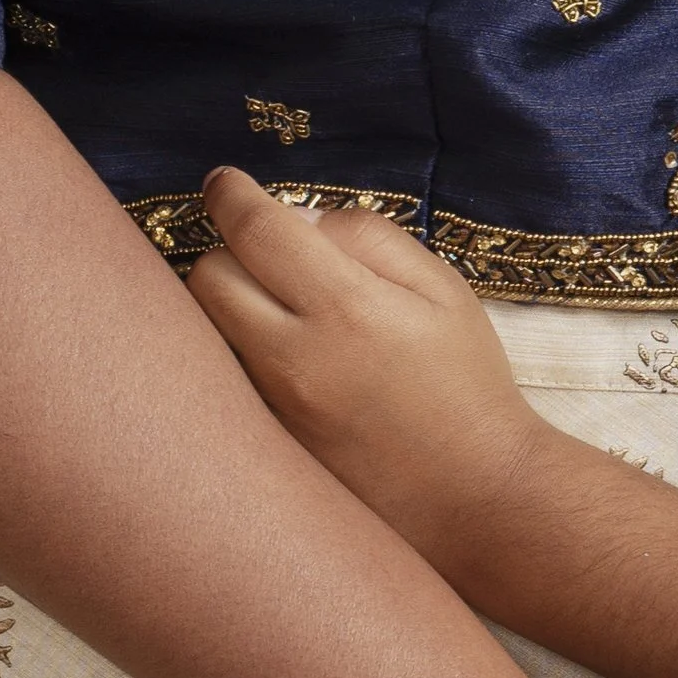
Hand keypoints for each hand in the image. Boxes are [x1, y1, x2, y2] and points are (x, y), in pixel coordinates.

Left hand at [186, 169, 545, 584]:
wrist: (472, 496)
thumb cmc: (465, 384)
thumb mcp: (441, 290)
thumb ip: (369, 239)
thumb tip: (301, 220)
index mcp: (347, 308)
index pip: (257, 229)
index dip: (231, 195)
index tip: (223, 182)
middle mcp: (294, 360)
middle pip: (208, 278)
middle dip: (227, 252)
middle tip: (264, 258)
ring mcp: (271, 411)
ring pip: (205, 332)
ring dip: (228, 306)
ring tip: (275, 311)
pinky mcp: (265, 448)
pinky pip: (222, 382)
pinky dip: (235, 356)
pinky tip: (280, 363)